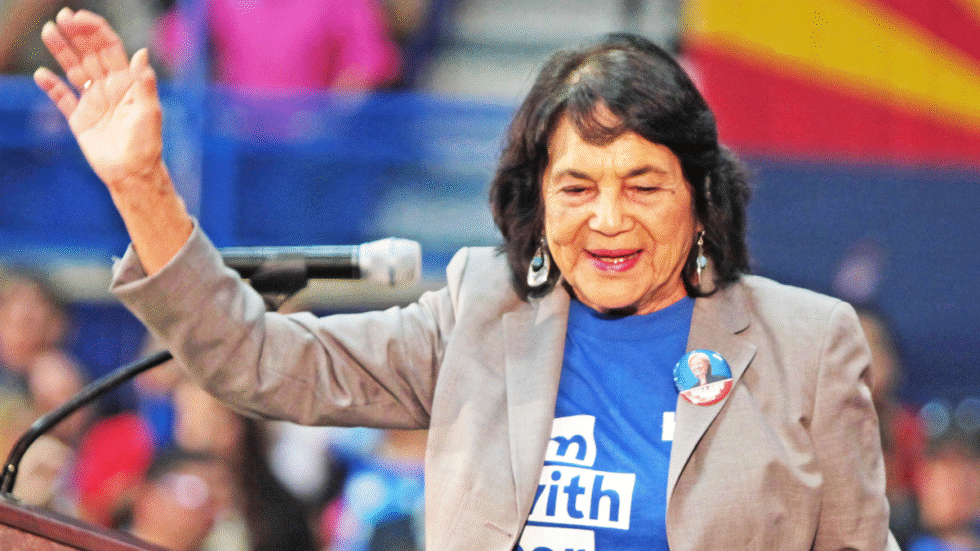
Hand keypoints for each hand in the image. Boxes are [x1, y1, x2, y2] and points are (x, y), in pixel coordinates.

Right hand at [34, 8, 163, 191]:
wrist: (133, 173)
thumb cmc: (147, 143)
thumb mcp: (149, 111)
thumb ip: (144, 83)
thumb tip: (143, 53)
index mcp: (127, 82)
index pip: (110, 49)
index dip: (97, 32)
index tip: (81, 19)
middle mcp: (109, 87)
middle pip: (90, 54)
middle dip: (77, 35)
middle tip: (62, 18)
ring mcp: (93, 101)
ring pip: (74, 70)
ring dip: (61, 51)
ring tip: (48, 32)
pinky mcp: (79, 119)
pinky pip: (62, 98)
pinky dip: (51, 86)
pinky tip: (41, 74)